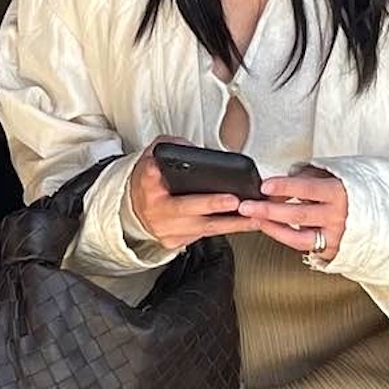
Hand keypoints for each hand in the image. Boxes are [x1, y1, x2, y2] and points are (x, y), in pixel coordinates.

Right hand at [129, 137, 255, 248]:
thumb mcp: (153, 156)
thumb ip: (170, 146)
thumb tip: (191, 148)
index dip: (166, 177)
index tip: (183, 176)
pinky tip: (245, 224)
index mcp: (147, 186)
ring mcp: (167, 230)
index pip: (154, 178)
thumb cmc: (149, 183)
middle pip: (186, 209)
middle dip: (212, 205)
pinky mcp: (177, 242)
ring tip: (253, 215)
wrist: (135, 210)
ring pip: (203, 228)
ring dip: (232, 223)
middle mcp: (157, 211)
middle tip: (234, 201)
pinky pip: (206, 236)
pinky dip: (227, 229)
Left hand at [237, 168, 346, 262]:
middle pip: (298, 214)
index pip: (307, 188)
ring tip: (254, 219)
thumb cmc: (351, 192)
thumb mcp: (332, 177)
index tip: (264, 186)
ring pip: (298, 236)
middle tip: (247, 206)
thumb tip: (279, 185)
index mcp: (340, 193)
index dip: (284, 187)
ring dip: (272, 227)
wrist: (379, 216)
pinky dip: (285, 237)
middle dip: (268, 210)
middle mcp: (338, 216)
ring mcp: (336, 236)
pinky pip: (303, 246)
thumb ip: (306, 179)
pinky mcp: (332, 250)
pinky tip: (272, 228)